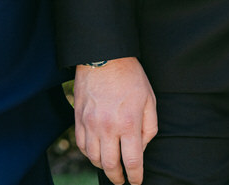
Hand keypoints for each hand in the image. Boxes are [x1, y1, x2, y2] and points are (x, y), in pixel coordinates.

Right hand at [74, 58, 157, 184]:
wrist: (103, 57)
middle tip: (122, 181)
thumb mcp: (149, 99)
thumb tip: (142, 147)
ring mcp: (90, 124)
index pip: (132, 161)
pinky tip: (97, 153)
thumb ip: (149, 127)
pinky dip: (89, 154)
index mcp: (129, 123)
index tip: (136, 181)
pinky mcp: (78, 119)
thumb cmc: (130, 77)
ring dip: (103, 167)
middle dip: (117, 177)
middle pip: (109, 165)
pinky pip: (82, 145)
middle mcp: (107, 127)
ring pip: (93, 158)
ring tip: (110, 167)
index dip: (135, 176)